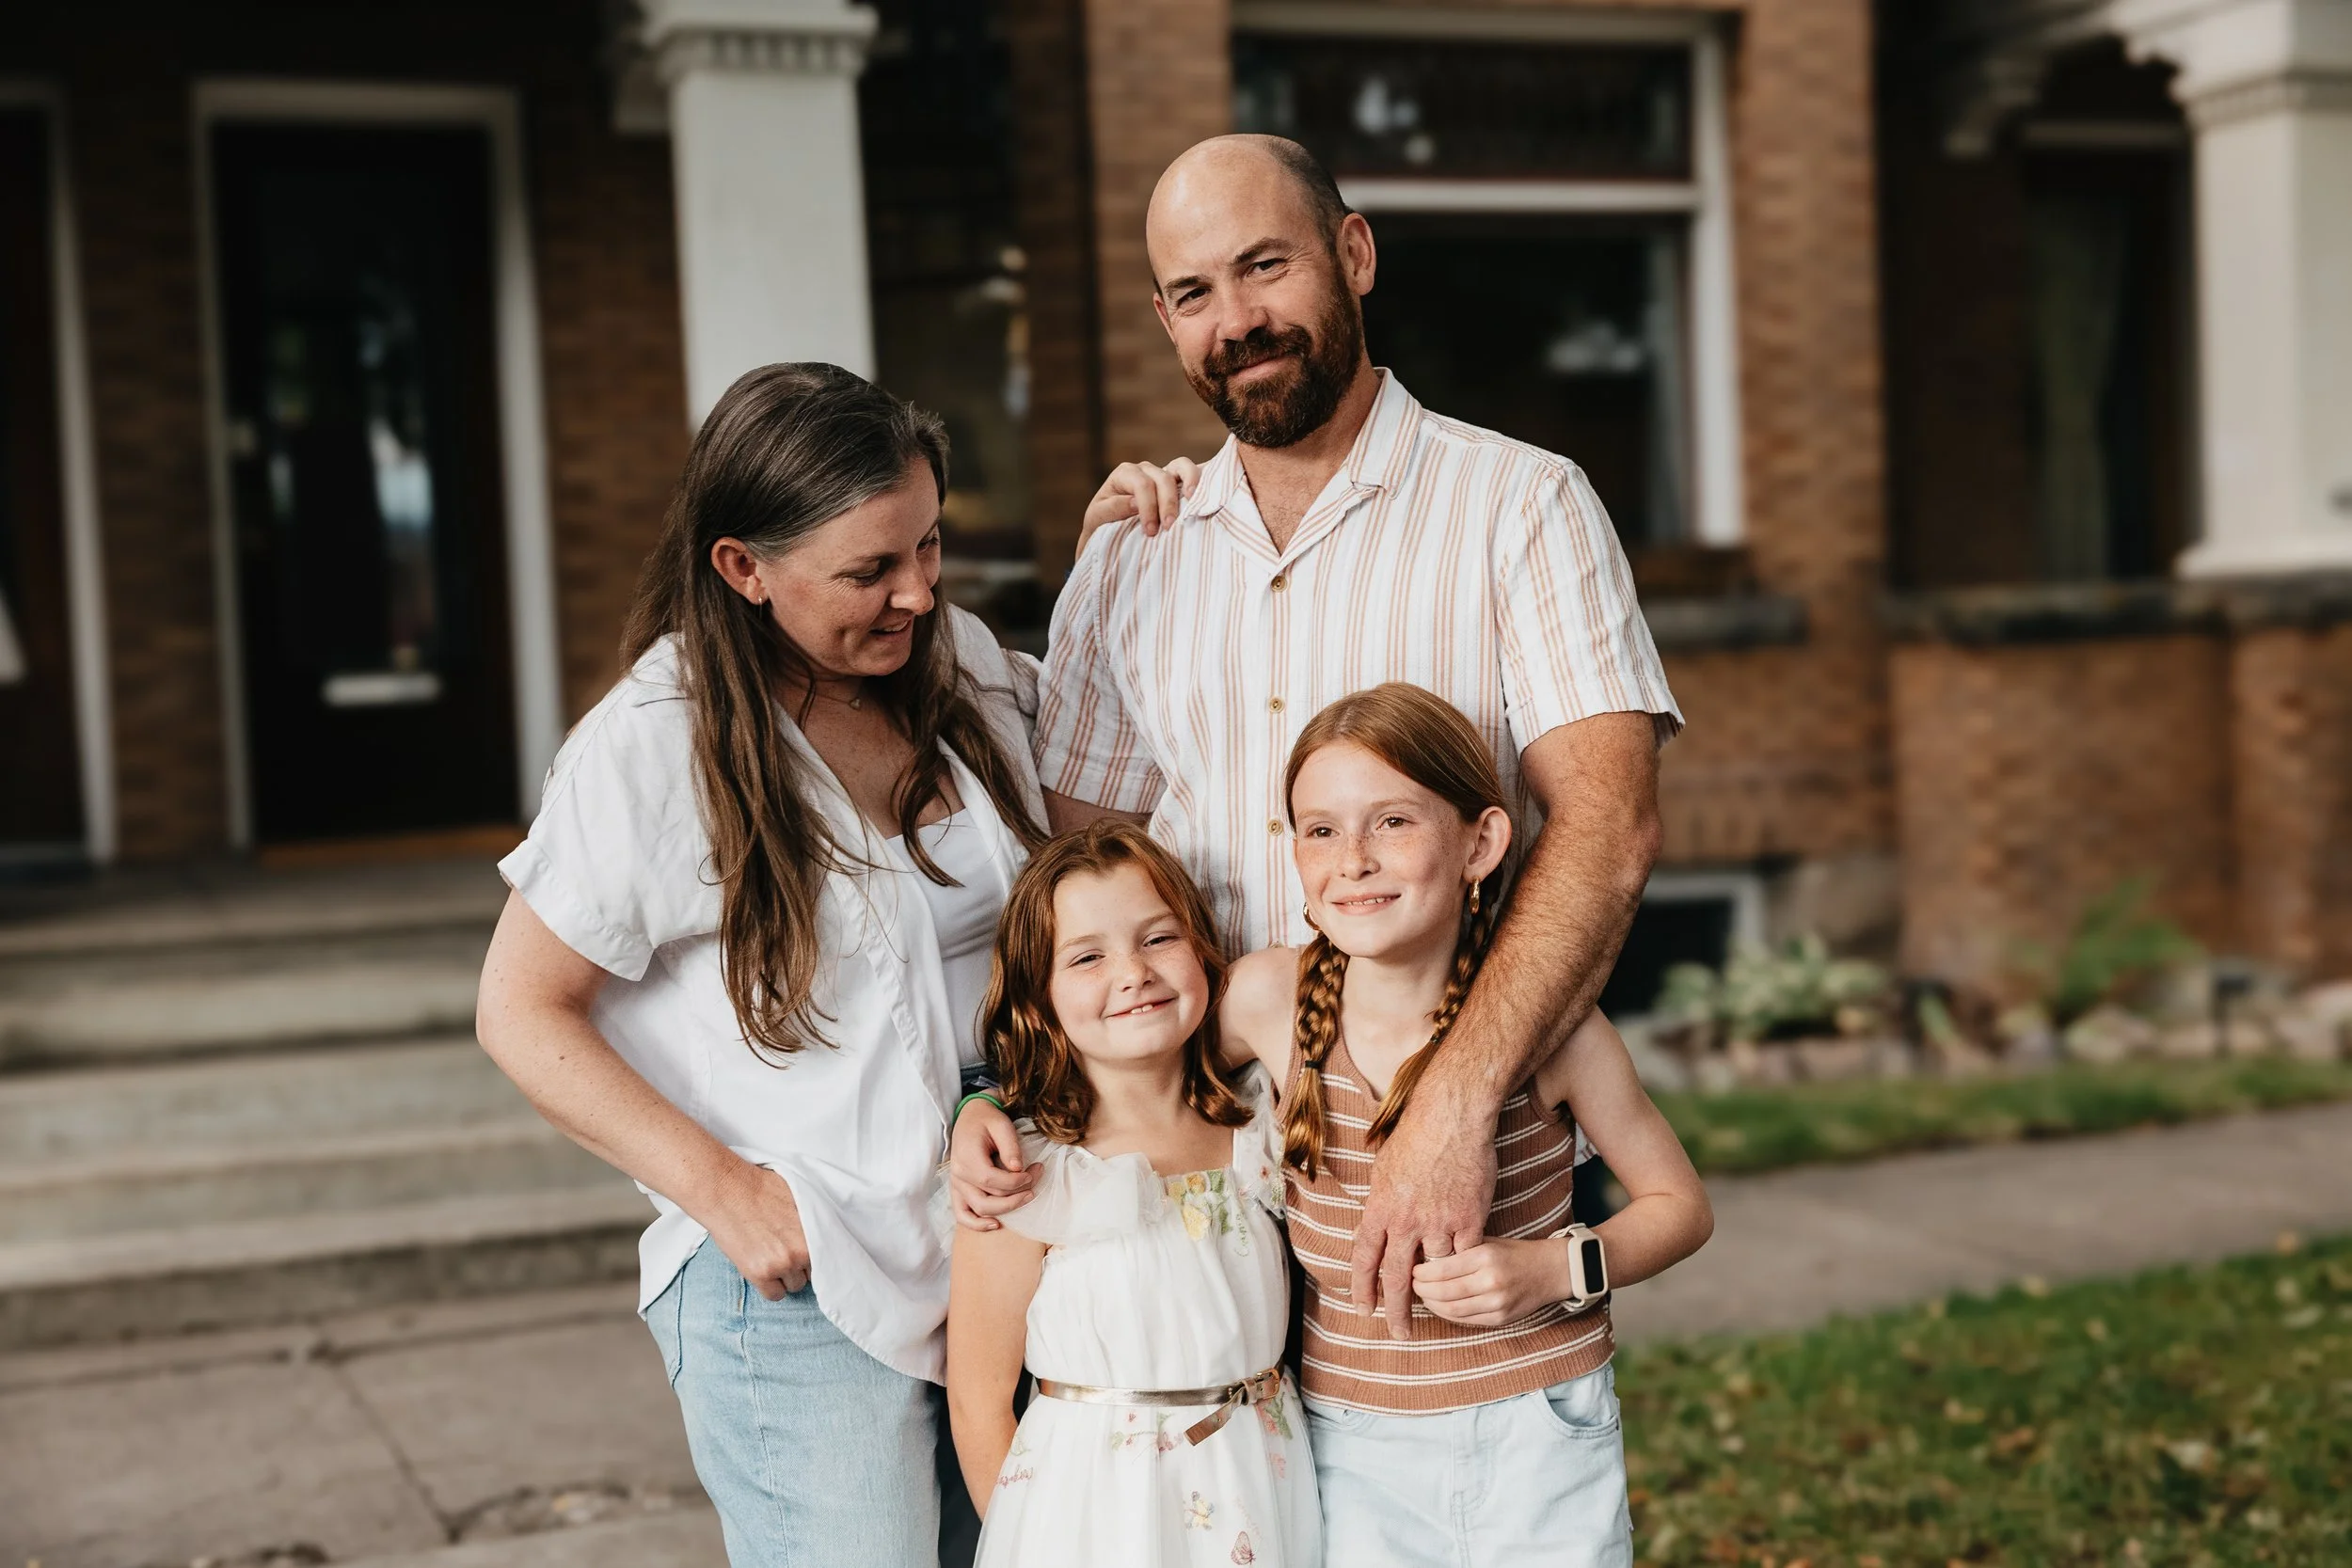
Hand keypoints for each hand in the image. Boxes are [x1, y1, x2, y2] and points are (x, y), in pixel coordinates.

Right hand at [704, 1161, 811, 1299]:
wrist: (727, 1190)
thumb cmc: (760, 1188)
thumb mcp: (799, 1197)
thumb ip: (812, 1221)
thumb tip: (820, 1232)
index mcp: (816, 1231)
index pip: (827, 1258)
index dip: (812, 1255)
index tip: (803, 1253)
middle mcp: (803, 1250)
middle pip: (811, 1273)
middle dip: (798, 1265)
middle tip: (782, 1251)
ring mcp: (782, 1264)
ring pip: (794, 1286)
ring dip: (784, 1276)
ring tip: (769, 1257)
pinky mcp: (760, 1273)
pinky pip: (774, 1295)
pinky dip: (769, 1287)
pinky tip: (761, 1271)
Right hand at [950, 1097, 1039, 1231]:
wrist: (970, 1117)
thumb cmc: (987, 1120)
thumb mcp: (1001, 1124)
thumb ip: (1010, 1146)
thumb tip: (1017, 1168)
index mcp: (967, 1158)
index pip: (992, 1180)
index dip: (1016, 1182)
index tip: (1033, 1172)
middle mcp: (958, 1174)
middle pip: (987, 1199)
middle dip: (1016, 1195)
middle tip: (1035, 1180)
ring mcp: (957, 1184)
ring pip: (979, 1209)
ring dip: (1005, 1209)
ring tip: (1026, 1197)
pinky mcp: (958, 1190)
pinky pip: (962, 1214)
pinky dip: (977, 1224)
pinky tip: (996, 1224)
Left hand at [1075, 457, 1200, 559]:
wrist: (1111, 530)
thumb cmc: (1103, 524)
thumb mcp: (1098, 517)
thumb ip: (1114, 508)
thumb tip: (1136, 503)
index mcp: (1124, 474)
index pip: (1142, 485)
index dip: (1148, 507)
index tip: (1151, 531)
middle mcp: (1144, 469)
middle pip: (1162, 479)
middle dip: (1167, 504)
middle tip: (1168, 527)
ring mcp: (1163, 472)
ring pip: (1181, 467)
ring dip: (1189, 485)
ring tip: (1193, 502)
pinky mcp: (1178, 481)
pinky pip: (1191, 472)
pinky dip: (1198, 479)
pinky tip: (1201, 494)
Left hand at [1350, 1087, 1497, 1338]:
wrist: (1452, 1118)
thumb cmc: (1416, 1136)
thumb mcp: (1383, 1169)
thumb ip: (1380, 1203)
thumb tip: (1375, 1223)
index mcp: (1379, 1209)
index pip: (1365, 1259)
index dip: (1362, 1288)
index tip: (1364, 1309)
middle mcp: (1405, 1222)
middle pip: (1397, 1278)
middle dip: (1396, 1311)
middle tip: (1398, 1333)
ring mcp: (1438, 1223)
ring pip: (1435, 1270)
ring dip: (1434, 1290)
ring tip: (1435, 1305)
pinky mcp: (1469, 1219)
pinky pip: (1465, 1254)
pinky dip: (1463, 1267)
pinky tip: (1464, 1277)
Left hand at [1411, 1237, 1571, 1327]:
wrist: (1550, 1271)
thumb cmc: (1514, 1253)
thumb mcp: (1488, 1242)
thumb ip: (1460, 1250)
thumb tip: (1424, 1258)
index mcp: (1485, 1257)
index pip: (1442, 1270)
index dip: (1421, 1274)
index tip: (1412, 1270)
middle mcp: (1491, 1281)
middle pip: (1443, 1293)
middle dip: (1422, 1290)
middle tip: (1412, 1284)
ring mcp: (1497, 1303)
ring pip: (1452, 1310)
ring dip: (1432, 1304)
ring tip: (1423, 1295)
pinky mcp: (1501, 1319)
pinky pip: (1466, 1320)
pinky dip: (1448, 1314)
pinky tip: (1441, 1305)